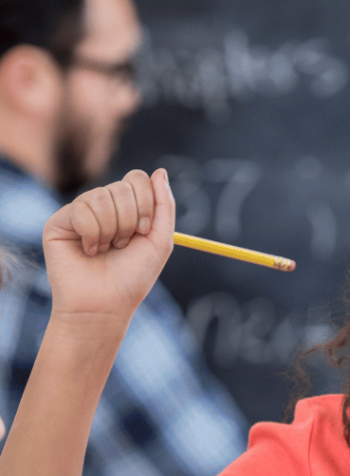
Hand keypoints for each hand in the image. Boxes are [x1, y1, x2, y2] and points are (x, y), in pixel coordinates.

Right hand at [42, 168, 174, 332]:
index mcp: (127, 207)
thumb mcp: (160, 240)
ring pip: (102, 197)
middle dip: (130, 221)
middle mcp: (103, 205)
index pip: (137, 178)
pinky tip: (89, 250)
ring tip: (106, 250)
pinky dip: (92, 234)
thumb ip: (164, 205)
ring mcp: (80, 211)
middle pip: (122, 186)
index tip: (145, 230)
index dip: (146, 204)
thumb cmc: (133, 276)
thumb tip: (160, 171)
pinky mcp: (60, 221)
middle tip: (123, 245)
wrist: (105, 304)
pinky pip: (81, 210)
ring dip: (111, 230)